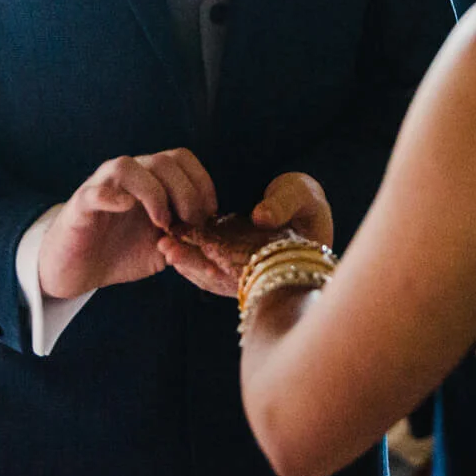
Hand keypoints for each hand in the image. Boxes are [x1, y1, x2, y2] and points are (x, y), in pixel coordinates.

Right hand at [37, 149, 216, 298]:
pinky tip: (126, 208)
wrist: (78, 269)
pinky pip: (96, 191)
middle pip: (164, 161)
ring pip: (129, 167)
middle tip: (189, 223)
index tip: (209, 214)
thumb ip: (186, 239)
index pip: (182, 159)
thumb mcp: (162, 249)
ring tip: (162, 224)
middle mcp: (129, 175)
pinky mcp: (81, 205)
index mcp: (151, 180)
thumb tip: (214, 243)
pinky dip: (113, 196)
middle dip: (186, 193)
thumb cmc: (120, 252)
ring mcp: (103, 187)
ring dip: (155, 194)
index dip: (202, 182)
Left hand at [155, 173, 334, 298]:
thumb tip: (260, 217)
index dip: (217, 252)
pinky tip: (175, 254)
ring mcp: (248, 275)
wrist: (309, 218)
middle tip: (167, 249)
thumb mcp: (301, 197)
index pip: (244, 258)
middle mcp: (261, 271)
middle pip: (223, 274)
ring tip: (165, 249)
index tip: (194, 239)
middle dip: (193, 263)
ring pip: (214, 278)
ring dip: (189, 265)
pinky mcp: (238, 272)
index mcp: (278, 254)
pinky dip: (193, 266)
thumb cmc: (306, 206)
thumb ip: (282, 204)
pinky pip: (212, 276)